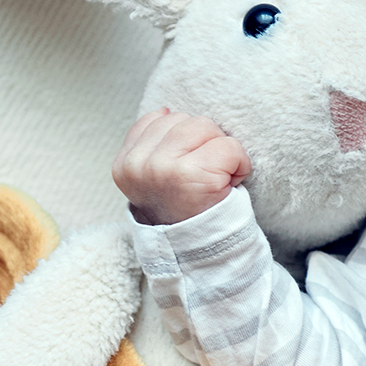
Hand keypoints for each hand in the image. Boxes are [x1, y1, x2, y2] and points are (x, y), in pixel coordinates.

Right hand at [112, 109, 250, 224]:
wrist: (200, 254)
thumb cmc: (183, 211)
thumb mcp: (153, 179)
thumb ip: (154, 144)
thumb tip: (167, 110)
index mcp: (125, 164)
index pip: (160, 119)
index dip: (185, 141)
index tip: (187, 170)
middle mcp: (138, 165)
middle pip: (186, 120)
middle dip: (205, 143)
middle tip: (205, 176)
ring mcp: (163, 169)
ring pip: (206, 127)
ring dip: (222, 151)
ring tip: (216, 178)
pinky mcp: (193, 175)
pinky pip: (229, 147)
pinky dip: (240, 163)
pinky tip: (229, 184)